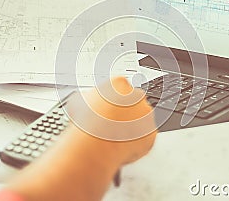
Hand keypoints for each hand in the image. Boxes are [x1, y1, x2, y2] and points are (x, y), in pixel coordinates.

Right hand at [7, 77, 156, 200]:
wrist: (95, 142)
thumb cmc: (85, 122)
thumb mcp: (77, 101)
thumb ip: (88, 97)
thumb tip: (84, 100)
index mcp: (119, 84)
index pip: (119, 88)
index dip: (112, 101)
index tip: (108, 109)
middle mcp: (137, 96)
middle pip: (133, 103)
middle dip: (124, 112)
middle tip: (111, 125)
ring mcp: (146, 115)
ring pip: (140, 120)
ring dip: (132, 127)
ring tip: (115, 138)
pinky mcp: (151, 134)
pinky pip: (145, 138)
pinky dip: (136, 143)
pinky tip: (122, 146)